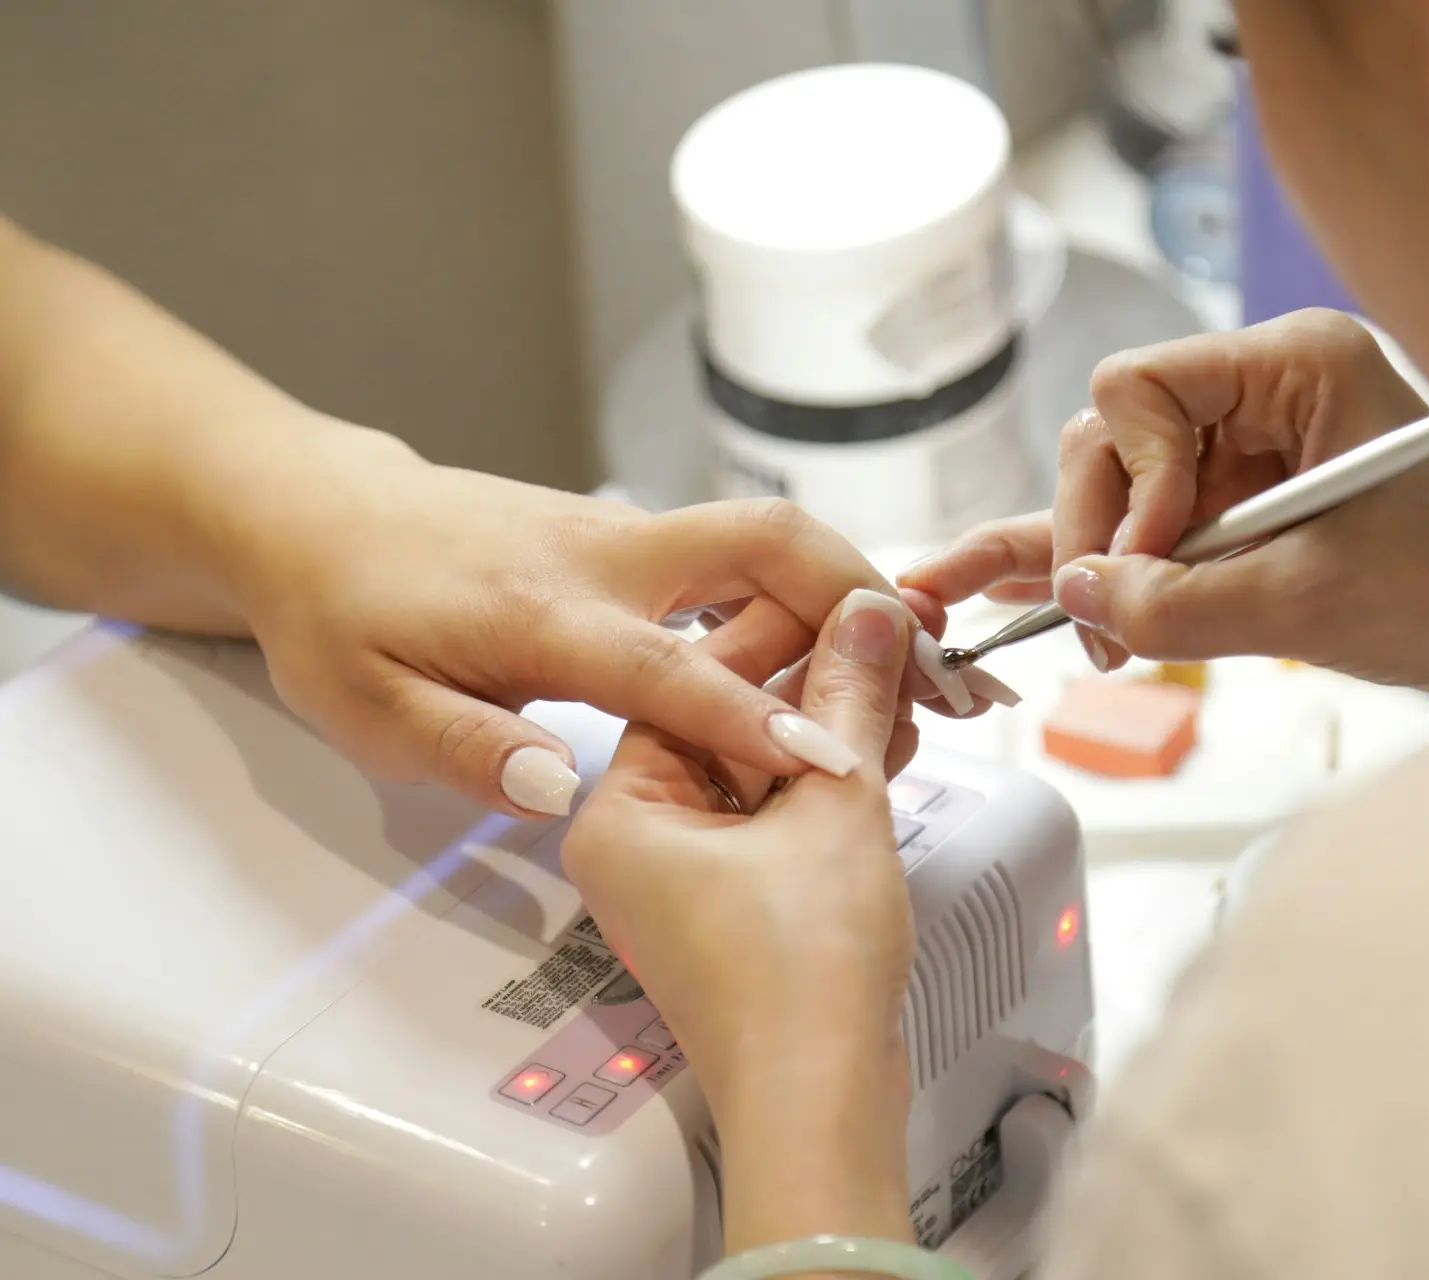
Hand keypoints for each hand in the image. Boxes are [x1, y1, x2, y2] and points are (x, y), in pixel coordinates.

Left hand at [218, 428, 988, 816]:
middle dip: (858, 592)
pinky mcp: (632, 536)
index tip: (837, 762)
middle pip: (762, 540)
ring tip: (921, 663)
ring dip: (850, 588)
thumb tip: (563, 786)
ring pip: (764, 536)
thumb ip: (466, 748)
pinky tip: (838, 646)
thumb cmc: (341, 617)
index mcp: (543, 612)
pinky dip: (806, 590)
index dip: (756, 719)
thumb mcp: (368, 708)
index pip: (670, 668)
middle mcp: (604, 556)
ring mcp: (625, 534)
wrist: (321, 514)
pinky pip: (739, 553)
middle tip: (936, 665)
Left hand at [560, 587, 918, 1250]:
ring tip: (902, 687)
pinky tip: (886, 745)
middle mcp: (638, 840)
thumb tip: (868, 615)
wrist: (819, 1104)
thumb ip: (848, 697)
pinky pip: (774, 815)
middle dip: (814, 682)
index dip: (781, 630)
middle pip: (726, 721)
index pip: (692, 681)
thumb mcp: (833, 806)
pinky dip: (827, 782)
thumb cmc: (797, 977)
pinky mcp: (732, 906)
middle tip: (884, 638)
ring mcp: (685, 877)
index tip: (844, 598)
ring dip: (830, 730)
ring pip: (758, 768)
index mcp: (620, 810)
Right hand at [903, 309, 1428, 701]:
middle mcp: (1263, 385)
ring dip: (1102, 559)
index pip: (1136, 387)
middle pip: (1113, 435)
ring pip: (1118, 482)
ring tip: (1104, 637)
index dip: (1126, 479)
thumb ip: (1173, 601)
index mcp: (1296, 364)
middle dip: (1099, 530)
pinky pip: (1151, 520)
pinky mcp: (1241, 494)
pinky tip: (1028, 586)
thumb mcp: (1301, 607)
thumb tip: (1075, 592)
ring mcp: (1247, 440)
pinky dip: (1114, 563)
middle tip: (1103, 622)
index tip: (1152, 560)